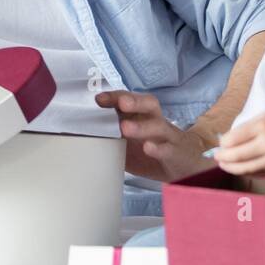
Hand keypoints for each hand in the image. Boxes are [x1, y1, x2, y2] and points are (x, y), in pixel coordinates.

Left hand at [94, 90, 213, 182]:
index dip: (116, 97)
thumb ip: (111, 136)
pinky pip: (168, 148)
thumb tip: (78, 134)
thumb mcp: (131, 143)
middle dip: (135, 101)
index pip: (131, 100)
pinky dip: (158, 148)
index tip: (99, 99)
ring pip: (159, 126)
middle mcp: (157, 121)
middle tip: (121, 103)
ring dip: (142, 126)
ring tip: (125, 128)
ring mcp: (168, 137)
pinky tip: (148, 148)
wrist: (186, 167)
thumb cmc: (153, 151)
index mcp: (144, 116)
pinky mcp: (176, 154)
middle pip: (149, 104)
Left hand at [214, 109, 264, 178]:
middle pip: (237, 156)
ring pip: (245, 169)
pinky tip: (238, 168)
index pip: (233, 139)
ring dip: (231, 168)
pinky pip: (256, 173)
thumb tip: (225, 143)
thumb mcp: (262, 117)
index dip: (223, 143)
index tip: (220, 143)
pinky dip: (244, 172)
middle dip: (223, 157)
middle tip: (216, 156)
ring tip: (223, 164)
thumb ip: (244, 129)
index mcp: (262, 127)